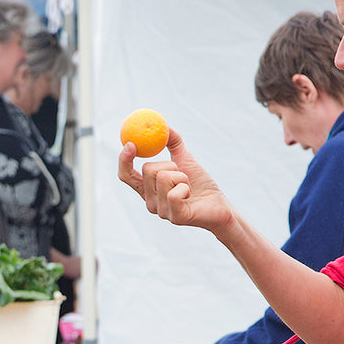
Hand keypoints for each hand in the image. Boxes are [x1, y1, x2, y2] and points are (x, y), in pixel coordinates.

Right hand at [118, 129, 235, 232]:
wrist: (220, 205)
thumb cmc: (201, 184)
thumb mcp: (185, 159)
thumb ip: (173, 143)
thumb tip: (164, 126)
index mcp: (148, 189)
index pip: (126, 176)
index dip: (124, 160)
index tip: (131, 144)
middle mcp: (150, 202)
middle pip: (148, 169)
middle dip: (169, 164)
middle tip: (181, 174)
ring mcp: (161, 211)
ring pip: (163, 177)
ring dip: (182, 176)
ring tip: (189, 186)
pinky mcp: (175, 217)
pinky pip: (174, 192)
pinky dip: (186, 187)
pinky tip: (190, 195)